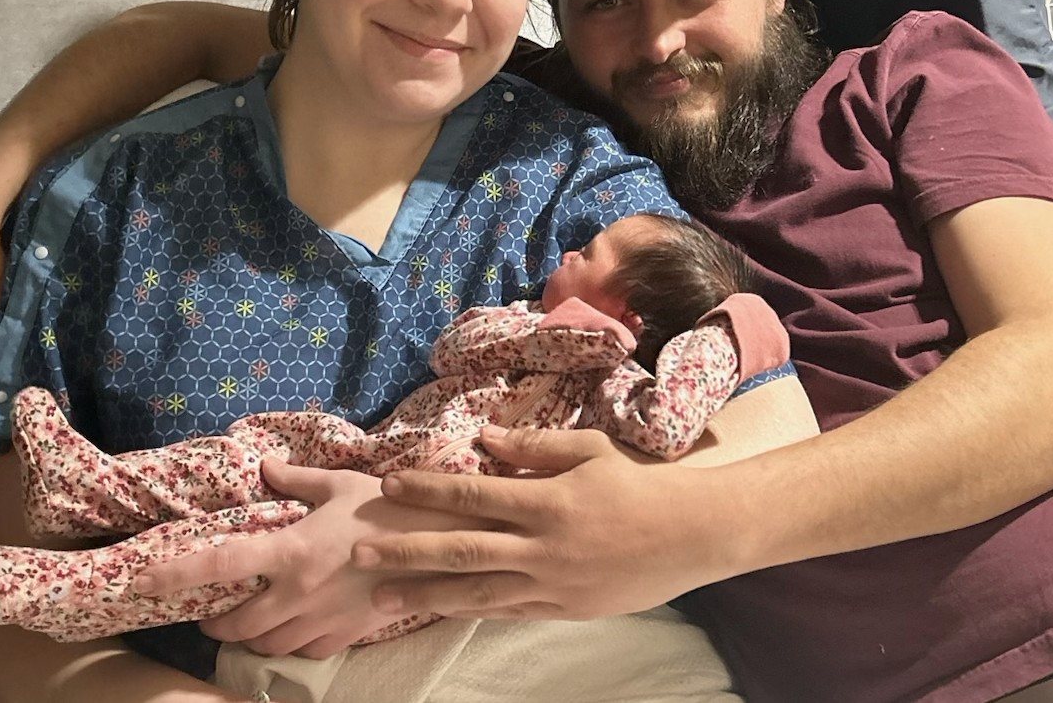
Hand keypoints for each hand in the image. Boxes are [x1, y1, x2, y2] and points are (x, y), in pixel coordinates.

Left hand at [130, 460, 487, 658]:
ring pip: (266, 644)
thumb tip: (267, 466)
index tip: (143, 581)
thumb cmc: (392, 506)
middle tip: (213, 612)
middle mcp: (297, 593)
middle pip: (235, 624)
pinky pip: (302, 651)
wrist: (444, 543)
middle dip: (216, 623)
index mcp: (290, 550)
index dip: (175, 574)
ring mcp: (320, 620)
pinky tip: (295, 625)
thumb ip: (297, 481)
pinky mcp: (345, 637)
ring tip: (252, 618)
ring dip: (251, 635)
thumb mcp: (340, 484)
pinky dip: (290, 642)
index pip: (218, 564)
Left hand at [353, 426, 716, 620]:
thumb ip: (534, 448)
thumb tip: (484, 440)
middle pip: (462, 550)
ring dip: (425, 595)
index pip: (473, 496)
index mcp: (547, 501)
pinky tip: (440, 609)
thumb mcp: (589, 450)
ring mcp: (553, 584)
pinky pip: (508, 612)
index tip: (388, 485)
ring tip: (382, 600)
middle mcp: (544, 547)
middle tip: (359, 555)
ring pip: (477, 593)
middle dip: (406, 552)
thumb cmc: (640, 483)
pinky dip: (471, 610)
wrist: (693, 534)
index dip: (427, 491)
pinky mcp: (565, 609)